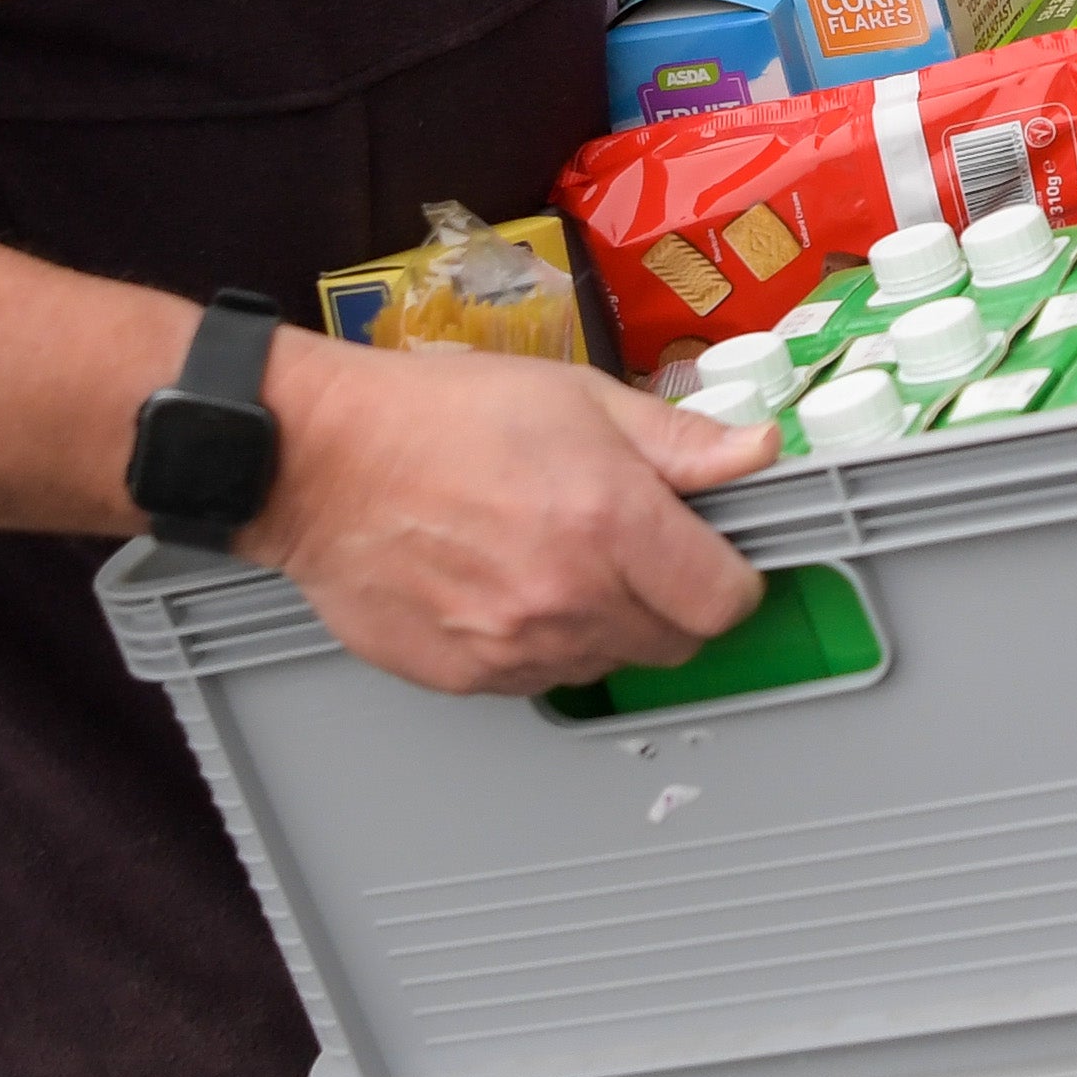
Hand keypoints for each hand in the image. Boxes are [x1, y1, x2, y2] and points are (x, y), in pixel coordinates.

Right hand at [250, 337, 784, 696]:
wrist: (319, 461)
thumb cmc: (441, 415)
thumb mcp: (576, 397)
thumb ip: (677, 441)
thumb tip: (756, 452)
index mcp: (611, 520)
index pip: (724, 600)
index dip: (731, 580)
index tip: (714, 560)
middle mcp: (572, 595)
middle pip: (676, 643)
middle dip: (672, 602)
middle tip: (633, 552)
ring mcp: (517, 646)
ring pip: (609, 663)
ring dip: (606, 623)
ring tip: (557, 559)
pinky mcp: (469, 676)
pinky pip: (541, 679)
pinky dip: (543, 644)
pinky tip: (509, 587)